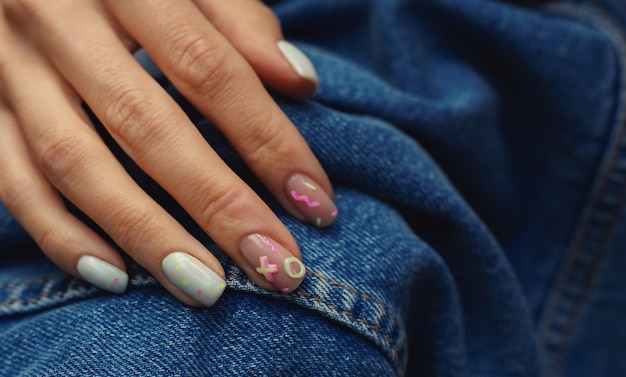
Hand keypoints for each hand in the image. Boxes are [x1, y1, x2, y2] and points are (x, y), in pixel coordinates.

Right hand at [0, 0, 337, 305]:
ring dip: (144, 234)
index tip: (314, 201)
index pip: (209, 70)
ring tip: (205, 288)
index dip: (267, 140)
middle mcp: (55, 18)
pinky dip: (58, 233)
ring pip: (74, 163)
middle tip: (273, 265)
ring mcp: (6, 65)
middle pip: (147, 126)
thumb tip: (298, 81)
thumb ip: (237, 19)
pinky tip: (114, 276)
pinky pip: (11, 179)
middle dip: (217, 205)